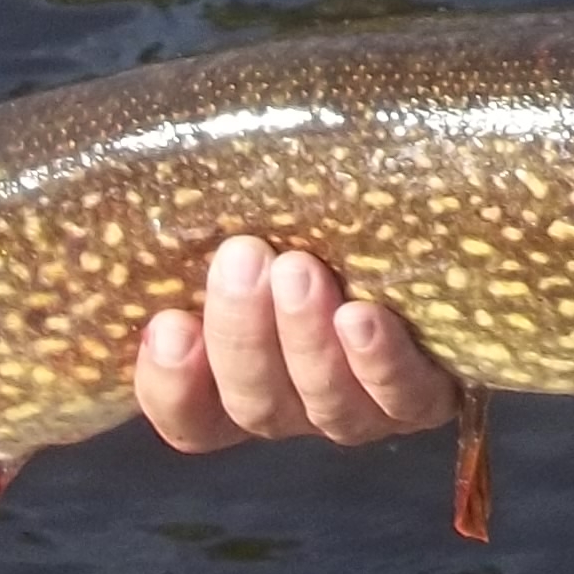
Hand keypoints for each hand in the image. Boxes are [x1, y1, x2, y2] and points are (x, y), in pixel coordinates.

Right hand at [134, 234, 459, 451]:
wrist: (431, 221)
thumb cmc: (317, 212)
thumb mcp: (258, 209)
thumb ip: (214, 210)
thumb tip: (142, 158)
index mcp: (235, 380)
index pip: (188, 414)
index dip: (169, 384)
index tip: (166, 326)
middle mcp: (295, 404)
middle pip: (253, 405)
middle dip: (241, 334)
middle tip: (241, 259)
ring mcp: (360, 408)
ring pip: (323, 403)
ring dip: (305, 339)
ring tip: (299, 271)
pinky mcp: (425, 396)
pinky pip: (401, 396)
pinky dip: (377, 360)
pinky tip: (360, 316)